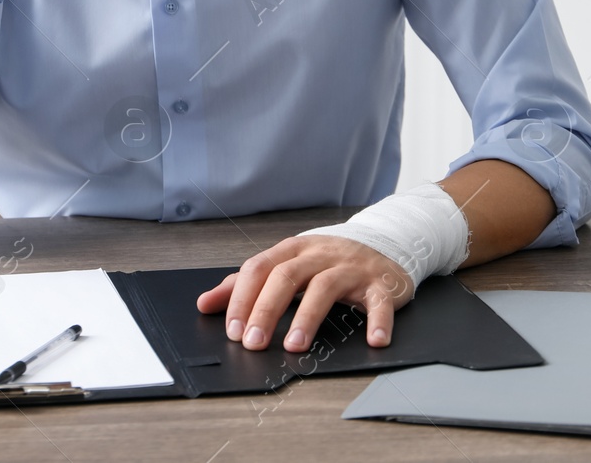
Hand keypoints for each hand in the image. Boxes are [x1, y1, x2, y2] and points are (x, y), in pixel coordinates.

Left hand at [196, 235, 414, 352]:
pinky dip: (377, 321)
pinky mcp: (381, 284)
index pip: (260, 268)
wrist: (385, 244)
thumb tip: (206, 303)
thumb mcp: (287, 264)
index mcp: (294, 251)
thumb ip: (247, 283)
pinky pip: (380, 301)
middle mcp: (321, 255)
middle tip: (254, 343)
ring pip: (326, 287)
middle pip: (287, 277)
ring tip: (294, 346)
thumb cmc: (329, 260)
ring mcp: (352, 268)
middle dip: (266, 310)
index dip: (242, 299)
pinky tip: (373, 341)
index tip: (233, 330)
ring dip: (308, 318)